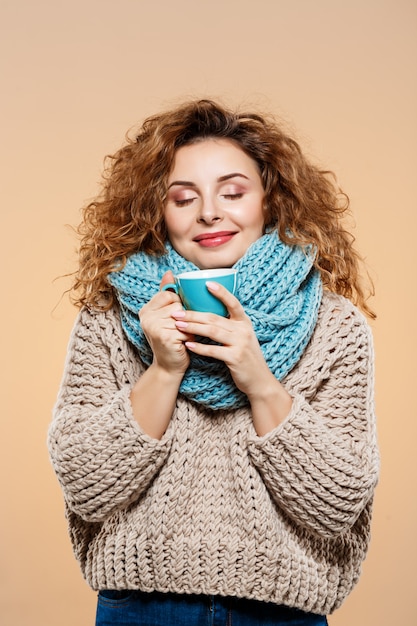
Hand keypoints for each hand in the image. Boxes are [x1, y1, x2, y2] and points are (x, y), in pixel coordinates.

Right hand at [138, 271, 193, 376]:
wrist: (168, 367)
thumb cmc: (171, 340)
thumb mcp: (166, 316)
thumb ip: (166, 294)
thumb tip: (169, 273)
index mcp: (146, 310)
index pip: (169, 294)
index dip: (179, 304)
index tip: (177, 317)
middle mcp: (146, 317)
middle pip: (177, 304)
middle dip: (185, 316)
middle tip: (180, 330)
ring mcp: (154, 327)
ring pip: (184, 315)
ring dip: (189, 326)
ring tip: (182, 336)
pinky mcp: (165, 337)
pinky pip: (186, 328)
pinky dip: (190, 336)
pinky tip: (184, 343)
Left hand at [171, 281, 273, 398]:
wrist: (259, 380)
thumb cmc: (246, 357)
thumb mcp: (242, 337)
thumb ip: (229, 325)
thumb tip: (208, 314)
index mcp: (244, 322)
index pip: (233, 303)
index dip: (221, 292)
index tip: (207, 283)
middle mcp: (243, 330)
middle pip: (215, 318)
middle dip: (193, 314)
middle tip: (176, 312)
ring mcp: (240, 344)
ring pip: (212, 331)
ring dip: (193, 327)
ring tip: (178, 325)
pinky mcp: (235, 358)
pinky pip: (214, 350)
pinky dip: (200, 347)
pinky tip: (188, 344)